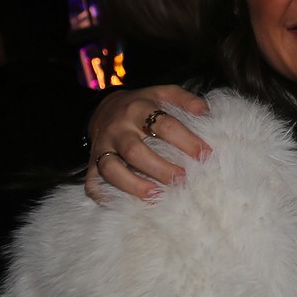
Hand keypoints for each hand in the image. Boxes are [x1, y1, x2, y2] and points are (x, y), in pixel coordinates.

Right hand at [84, 84, 210, 202]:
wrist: (105, 107)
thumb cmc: (142, 105)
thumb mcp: (163, 93)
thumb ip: (185, 99)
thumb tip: (205, 111)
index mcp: (138, 109)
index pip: (164, 125)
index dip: (186, 141)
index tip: (205, 155)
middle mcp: (118, 128)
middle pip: (135, 151)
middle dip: (160, 168)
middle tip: (182, 179)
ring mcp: (102, 147)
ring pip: (111, 169)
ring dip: (133, 185)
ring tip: (156, 195)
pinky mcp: (92, 162)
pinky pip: (91, 181)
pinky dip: (101, 194)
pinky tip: (117, 203)